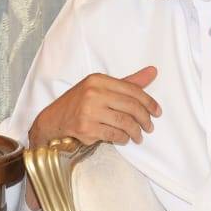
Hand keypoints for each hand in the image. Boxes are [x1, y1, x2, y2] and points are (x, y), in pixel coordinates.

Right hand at [27, 66, 161, 148]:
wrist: (53, 120)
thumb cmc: (80, 103)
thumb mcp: (101, 87)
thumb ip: (128, 82)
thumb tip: (153, 71)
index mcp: (98, 80)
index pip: (132, 90)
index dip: (149, 102)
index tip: (157, 112)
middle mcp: (93, 93)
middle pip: (131, 106)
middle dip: (145, 119)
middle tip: (150, 127)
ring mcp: (88, 111)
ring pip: (124, 122)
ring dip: (136, 132)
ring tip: (138, 136)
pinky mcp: (86, 128)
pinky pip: (114, 134)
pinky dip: (122, 138)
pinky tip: (123, 139)